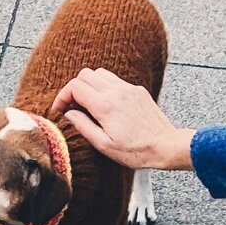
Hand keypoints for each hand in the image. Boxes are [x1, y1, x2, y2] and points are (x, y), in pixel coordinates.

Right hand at [51, 69, 194, 171]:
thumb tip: (68, 114)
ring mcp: (128, 88)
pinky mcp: (137, 90)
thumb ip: (83, 126)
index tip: (60, 110)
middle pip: (84, 75)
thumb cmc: (136, 151)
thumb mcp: (104, 145)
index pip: (75, 87)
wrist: (165, 146)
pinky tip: (106, 105)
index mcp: (105, 105)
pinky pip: (114, 80)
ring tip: (88, 105)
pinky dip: (104, 87)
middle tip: (72, 107)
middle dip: (74, 89)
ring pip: (99, 73)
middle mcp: (116, 91)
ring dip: (89, 85)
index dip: (62, 97)